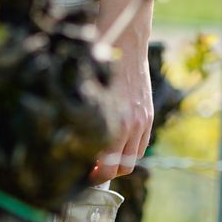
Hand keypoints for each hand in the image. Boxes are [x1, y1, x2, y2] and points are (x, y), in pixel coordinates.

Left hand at [91, 45, 153, 181]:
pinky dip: (131, 149)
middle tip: (92, 169)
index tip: (84, 177)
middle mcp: (129, 126)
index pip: (106, 169)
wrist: (125, 42)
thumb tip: (73, 147)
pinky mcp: (148, 114)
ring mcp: (141, 121)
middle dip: (107, 173)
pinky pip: (142, 144)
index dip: (95, 178)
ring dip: (119, 162)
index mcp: (111, 124)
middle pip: (121, 168)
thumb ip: (83, 123)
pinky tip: (118, 142)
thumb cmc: (96, 66)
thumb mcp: (84, 96)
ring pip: (132, 159)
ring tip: (104, 156)